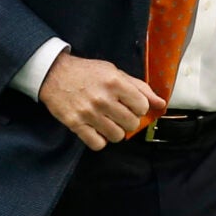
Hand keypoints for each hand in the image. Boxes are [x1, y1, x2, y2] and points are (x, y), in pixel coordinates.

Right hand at [40, 50, 163, 150]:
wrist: (53, 73)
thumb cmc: (87, 73)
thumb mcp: (114, 72)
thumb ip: (139, 87)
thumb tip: (161, 103)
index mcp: (115, 82)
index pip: (142, 107)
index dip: (139, 109)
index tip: (131, 106)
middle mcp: (103, 98)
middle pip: (131, 124)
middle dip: (128, 121)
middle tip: (119, 115)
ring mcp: (88, 113)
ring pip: (117, 136)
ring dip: (115, 132)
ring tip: (108, 123)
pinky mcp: (75, 124)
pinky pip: (97, 144)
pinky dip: (100, 140)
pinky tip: (96, 130)